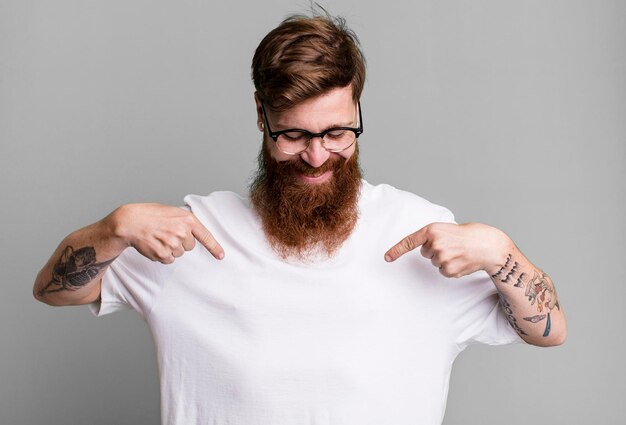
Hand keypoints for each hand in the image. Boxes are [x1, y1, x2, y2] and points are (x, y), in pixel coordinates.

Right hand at [109, 203, 223, 263]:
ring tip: (159, 238)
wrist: (131, 221)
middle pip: (190, 246)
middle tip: (166, 233)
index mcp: (187, 219)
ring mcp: (173, 244)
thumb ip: (185, 222)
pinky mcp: (163, 254)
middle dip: (180, 241)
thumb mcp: (172, 212)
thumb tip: (194, 233)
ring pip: (179, 253)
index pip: (205, 236)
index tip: (221, 256)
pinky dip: (162, 255)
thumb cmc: (151, 215)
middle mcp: (182, 232)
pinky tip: (154, 244)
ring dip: (170, 248)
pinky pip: (169, 259)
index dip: (214, 247)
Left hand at [384, 222, 511, 277]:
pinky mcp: (449, 269)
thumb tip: (424, 249)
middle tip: (452, 245)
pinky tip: (461, 261)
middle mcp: (435, 243)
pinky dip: (451, 268)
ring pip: (435, 262)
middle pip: (425, 253)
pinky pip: (443, 271)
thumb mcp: (446, 229)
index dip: (396, 250)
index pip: (409, 241)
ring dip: (445, 259)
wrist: (488, 245)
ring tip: (459, 252)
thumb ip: (432, 236)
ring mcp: (442, 257)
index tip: (386, 258)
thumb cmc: (468, 235)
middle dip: (436, 250)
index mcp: (432, 230)